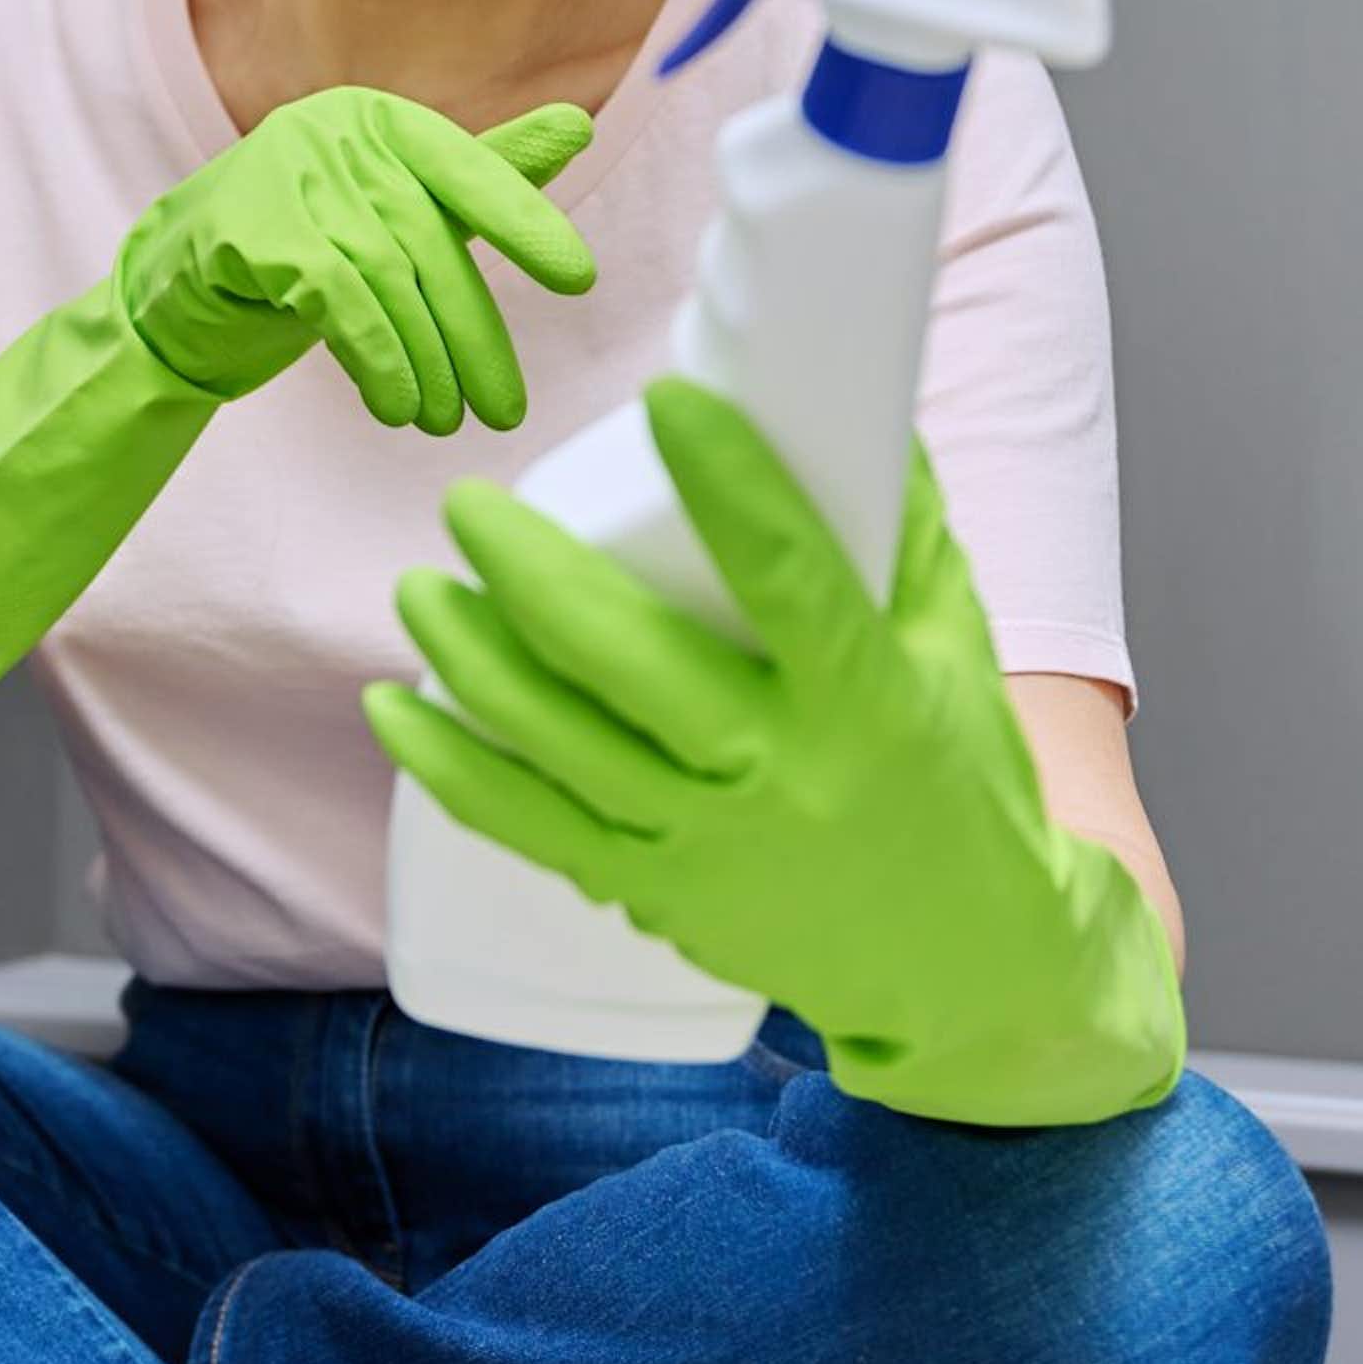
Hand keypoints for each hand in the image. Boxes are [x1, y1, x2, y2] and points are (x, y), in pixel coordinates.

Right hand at [115, 85, 597, 435]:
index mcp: (379, 120)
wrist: (174, 292)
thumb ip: (481, 178)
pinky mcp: (243, 228)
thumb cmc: (303, 249)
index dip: (525, 221)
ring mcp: (282, 172)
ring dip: (426, 360)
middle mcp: (332, 129)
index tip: (578, 279)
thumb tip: (580, 126)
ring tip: (443, 420)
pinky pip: (334, 296)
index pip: (468, 168)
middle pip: (429, 240)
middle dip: (473, 335)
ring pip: (386, 274)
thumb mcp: (395, 218)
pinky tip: (394, 403)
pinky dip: (375, 355)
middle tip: (502, 411)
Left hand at [362, 377, 1185, 1125]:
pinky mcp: (653, 892)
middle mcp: (780, 774)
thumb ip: (898, 525)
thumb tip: (851, 394)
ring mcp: (706, 842)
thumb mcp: (953, 645)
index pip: (791, 578)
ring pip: (557, 740)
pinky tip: (395, 710)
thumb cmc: (961, 780)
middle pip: (627, 660)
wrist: (967, 969)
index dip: (729, 484)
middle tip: (468, 504)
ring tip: (420, 587)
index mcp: (869, 701)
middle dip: (528, 571)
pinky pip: (528, 827)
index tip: (663, 399)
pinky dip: (450, 767)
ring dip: (470, 656)